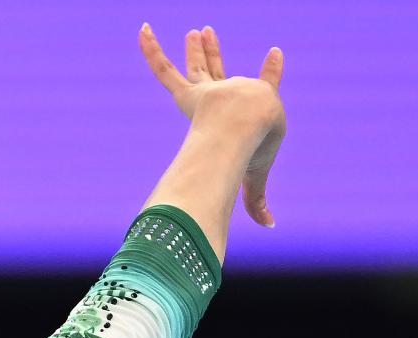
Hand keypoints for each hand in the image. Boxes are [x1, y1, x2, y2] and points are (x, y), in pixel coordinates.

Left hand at [139, 24, 286, 226]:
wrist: (249, 124)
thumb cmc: (257, 148)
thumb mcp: (257, 176)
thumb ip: (256, 199)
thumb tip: (269, 226)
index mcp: (255, 109)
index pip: (266, 87)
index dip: (271, 72)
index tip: (275, 53)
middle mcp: (232, 94)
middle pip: (221, 73)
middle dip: (216, 55)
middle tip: (210, 38)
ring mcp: (209, 93)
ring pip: (199, 68)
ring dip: (197, 50)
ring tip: (195, 32)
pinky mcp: (189, 95)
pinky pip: (164, 71)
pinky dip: (151, 51)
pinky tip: (142, 30)